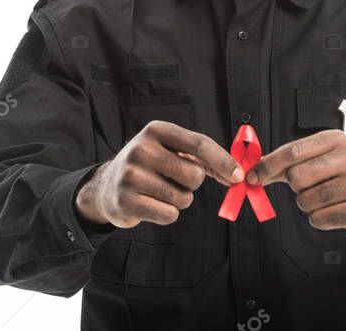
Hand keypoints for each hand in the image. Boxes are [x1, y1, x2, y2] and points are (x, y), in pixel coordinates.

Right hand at [74, 120, 243, 228]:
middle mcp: (141, 149)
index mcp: (156, 130)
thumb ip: (202, 158)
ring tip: (159, 192)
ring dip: (179, 200)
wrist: (107, 186)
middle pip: (194, 175)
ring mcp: (131, 176)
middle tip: (175, 180)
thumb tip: (235, 174)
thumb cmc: (149, 166)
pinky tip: (151, 204)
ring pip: (183, 198)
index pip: (198, 143)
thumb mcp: (170, 150)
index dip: (222, 160)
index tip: (238, 175)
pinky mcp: (126, 201)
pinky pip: (169, 215)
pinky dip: (167, 214)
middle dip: (192, 184)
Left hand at [245, 129, 345, 239]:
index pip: (292, 151)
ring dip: (307, 205)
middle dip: (296, 188)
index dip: (268, 165)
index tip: (251, 176)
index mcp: (336, 140)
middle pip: (296, 177)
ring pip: (306, 200)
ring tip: (326, 199)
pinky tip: (334, 211)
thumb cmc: (345, 177)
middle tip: (310, 187)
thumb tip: (254, 170)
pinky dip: (319, 219)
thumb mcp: (321, 160)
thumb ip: (288, 163)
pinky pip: (318, 219)